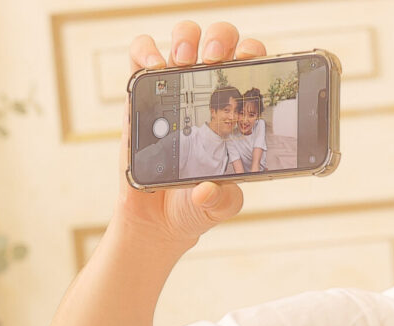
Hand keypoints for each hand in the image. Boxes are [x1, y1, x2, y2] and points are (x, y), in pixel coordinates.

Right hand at [116, 21, 263, 248]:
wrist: (159, 219)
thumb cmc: (196, 204)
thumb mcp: (218, 206)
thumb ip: (223, 200)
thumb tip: (209, 189)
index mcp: (235, 113)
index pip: (251, 70)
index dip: (253, 55)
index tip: (249, 63)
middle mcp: (207, 94)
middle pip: (220, 43)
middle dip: (221, 39)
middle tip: (214, 61)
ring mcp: (174, 90)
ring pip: (183, 40)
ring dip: (186, 38)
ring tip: (183, 61)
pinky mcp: (142, 95)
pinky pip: (140, 58)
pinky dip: (144, 51)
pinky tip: (153, 64)